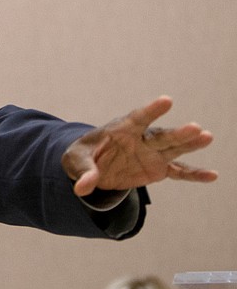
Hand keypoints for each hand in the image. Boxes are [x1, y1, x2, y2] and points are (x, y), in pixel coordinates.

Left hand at [61, 96, 216, 196]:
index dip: (151, 110)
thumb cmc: (84, 156)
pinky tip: (211, 175)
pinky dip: (194, 174)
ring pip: (174, 148)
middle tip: (196, 128)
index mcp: (121, 129)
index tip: (166, 101)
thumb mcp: (76, 161)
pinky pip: (178, 171)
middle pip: (161, 135)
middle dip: (178, 133)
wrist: (92, 166)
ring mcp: (152, 153)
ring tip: (206, 137)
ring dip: (190, 144)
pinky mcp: (158, 168)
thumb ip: (83, 172)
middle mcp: (141, 139)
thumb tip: (82, 188)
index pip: (137, 118)